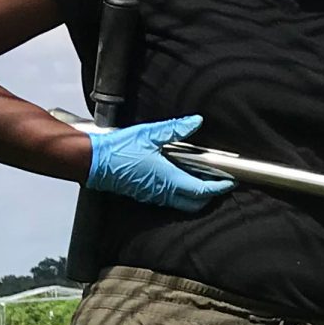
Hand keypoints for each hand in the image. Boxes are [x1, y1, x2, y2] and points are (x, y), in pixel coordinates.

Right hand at [85, 115, 234, 211]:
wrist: (93, 162)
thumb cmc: (119, 149)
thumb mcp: (149, 134)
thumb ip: (175, 129)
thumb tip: (195, 122)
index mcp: (168, 179)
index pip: (201, 190)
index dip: (219, 188)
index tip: (230, 182)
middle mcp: (163, 192)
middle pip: (195, 203)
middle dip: (210, 195)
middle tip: (219, 181)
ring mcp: (153, 196)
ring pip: (182, 203)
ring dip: (196, 194)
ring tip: (203, 177)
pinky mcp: (145, 195)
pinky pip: (169, 199)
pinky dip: (181, 193)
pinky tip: (180, 177)